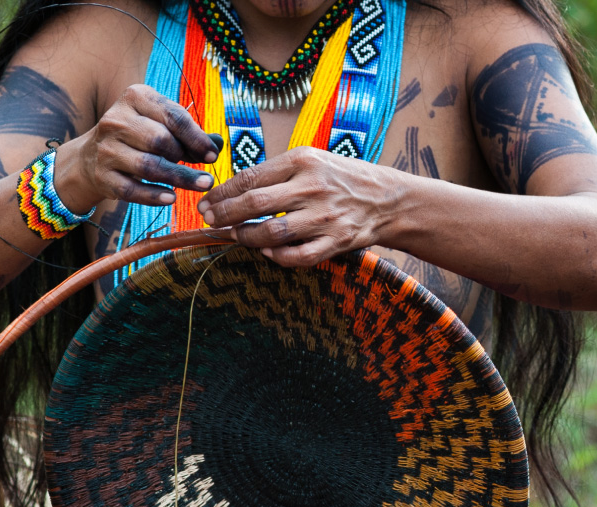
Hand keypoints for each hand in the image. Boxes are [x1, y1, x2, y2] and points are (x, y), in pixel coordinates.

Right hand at [55, 84, 220, 212]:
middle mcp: (116, 120)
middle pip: (160, 141)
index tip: (213, 155)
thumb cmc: (135, 138)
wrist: (89, 158)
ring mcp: (106, 149)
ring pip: (148, 166)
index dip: (197, 138)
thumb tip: (218, 143)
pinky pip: (132, 189)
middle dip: (186, 159)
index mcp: (135, 97)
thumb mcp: (158, 123)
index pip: (173, 116)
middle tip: (205, 174)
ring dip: (179, 178)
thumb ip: (187, 133)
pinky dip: (154, 196)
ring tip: (201, 186)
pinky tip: (171, 198)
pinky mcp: (102, 176)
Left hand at [197, 147, 400, 265]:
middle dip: (224, 215)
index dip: (222, 193)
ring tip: (236, 235)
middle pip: (255, 204)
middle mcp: (313, 187)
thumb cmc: (343, 178)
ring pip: (272, 233)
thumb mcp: (313, 160)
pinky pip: (297, 256)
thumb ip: (277, 172)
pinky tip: (266, 250)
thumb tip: (234, 190)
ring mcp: (325, 216)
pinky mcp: (336, 241)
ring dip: (246, 237)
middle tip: (209, 220)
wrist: (390, 198)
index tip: (207, 202)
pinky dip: (276, 256)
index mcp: (303, 161)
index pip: (250, 178)